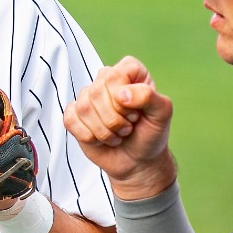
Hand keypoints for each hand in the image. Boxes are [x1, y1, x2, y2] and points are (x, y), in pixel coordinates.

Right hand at [63, 56, 177, 200]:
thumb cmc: (150, 134)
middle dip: (114, 119)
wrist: (138, 161)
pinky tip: (100, 139)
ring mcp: (88, 97)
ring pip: (83, 107)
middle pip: (96, 91)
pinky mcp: (75, 114)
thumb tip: (121, 94)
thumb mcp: (162, 114)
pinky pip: (70, 119)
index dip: (123, 99)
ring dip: (103, 131)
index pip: (114, 75)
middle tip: (127, 127)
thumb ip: (149, 96)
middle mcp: (106, 80)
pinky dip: (88, 136)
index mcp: (129, 72)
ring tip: (117, 134)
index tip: (136, 114)